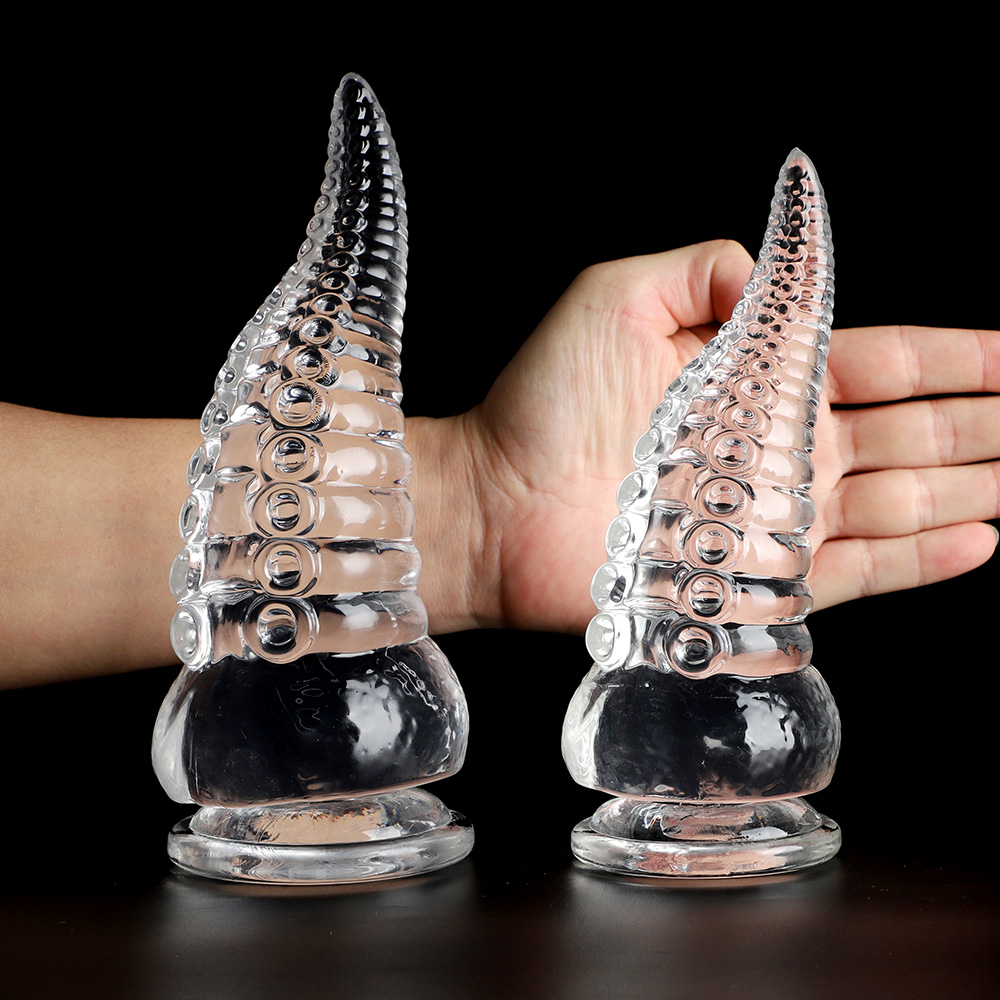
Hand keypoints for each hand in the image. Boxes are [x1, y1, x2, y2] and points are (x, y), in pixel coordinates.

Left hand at [419, 239, 998, 633]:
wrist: (497, 501)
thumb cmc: (542, 400)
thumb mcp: (619, 297)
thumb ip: (704, 272)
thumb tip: (772, 268)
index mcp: (754, 381)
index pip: (876, 361)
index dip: (949, 357)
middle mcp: (776, 449)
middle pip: (905, 431)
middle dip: (978, 421)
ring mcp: (773, 516)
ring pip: (899, 497)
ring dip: (971, 481)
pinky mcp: (758, 577)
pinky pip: (860, 568)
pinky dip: (924, 554)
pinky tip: (983, 534)